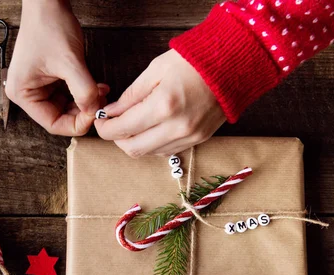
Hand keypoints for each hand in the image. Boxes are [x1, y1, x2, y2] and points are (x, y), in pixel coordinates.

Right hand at [6, 0, 107, 135]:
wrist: (48, 3)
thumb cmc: (49, 26)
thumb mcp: (70, 63)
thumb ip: (83, 91)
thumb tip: (94, 111)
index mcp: (23, 94)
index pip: (53, 124)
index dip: (77, 123)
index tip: (95, 114)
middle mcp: (28, 93)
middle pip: (60, 117)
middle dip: (84, 111)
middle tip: (101, 104)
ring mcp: (38, 86)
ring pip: (67, 107)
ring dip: (86, 102)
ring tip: (101, 93)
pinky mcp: (49, 78)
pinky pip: (69, 94)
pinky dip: (84, 92)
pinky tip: (97, 86)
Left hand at [94, 50, 224, 157]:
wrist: (233, 64)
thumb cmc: (194, 61)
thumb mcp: (155, 70)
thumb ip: (131, 95)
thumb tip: (111, 112)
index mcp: (163, 106)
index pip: (122, 129)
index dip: (105, 128)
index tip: (100, 120)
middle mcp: (177, 127)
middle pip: (133, 149)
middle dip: (117, 138)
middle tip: (113, 123)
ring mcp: (190, 137)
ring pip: (150, 153)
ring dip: (135, 142)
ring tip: (133, 123)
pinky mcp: (199, 140)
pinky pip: (167, 151)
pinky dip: (153, 143)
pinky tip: (152, 128)